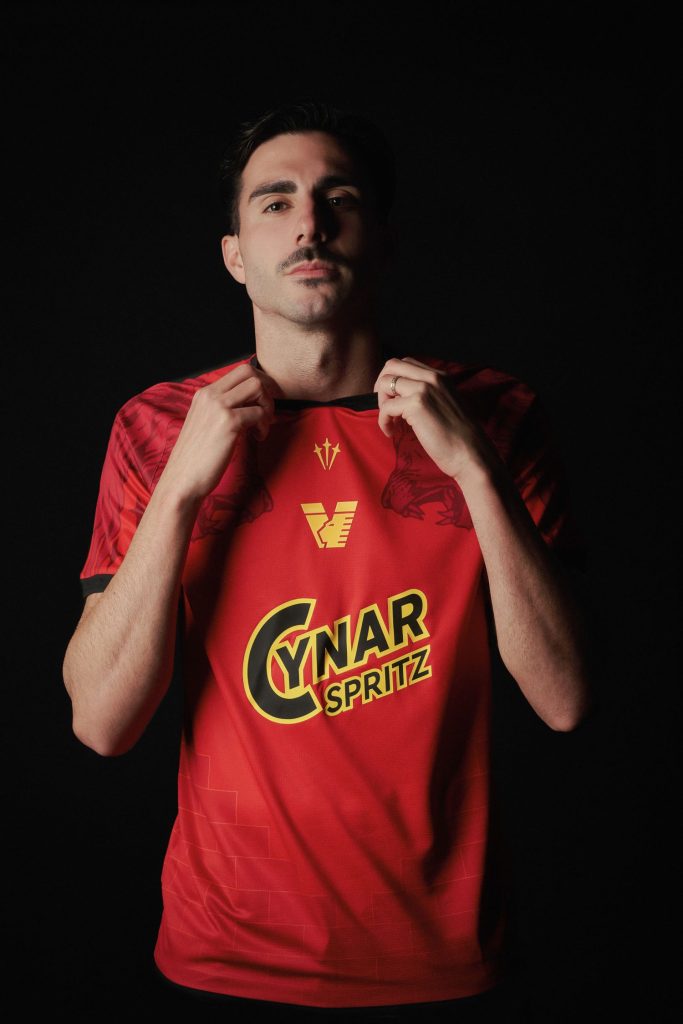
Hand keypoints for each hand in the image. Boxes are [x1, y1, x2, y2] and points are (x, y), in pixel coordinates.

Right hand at [160, 363, 275, 502]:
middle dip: (266, 389)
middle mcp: (210, 395)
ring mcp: (219, 407)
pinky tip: (258, 437)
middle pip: (249, 371)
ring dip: (267, 406)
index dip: (258, 384)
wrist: (182, 480)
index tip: (263, 402)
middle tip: (267, 411)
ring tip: (262, 425)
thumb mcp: (205, 425)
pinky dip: (264, 425)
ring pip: (257, 386)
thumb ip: (222, 410)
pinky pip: (259, 412)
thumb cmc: (196, 458)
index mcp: (203, 394)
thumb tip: (250, 404)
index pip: (238, 371)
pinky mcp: (228, 423)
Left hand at [374, 357, 489, 482]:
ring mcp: (424, 389)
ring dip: (381, 402)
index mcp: (440, 376)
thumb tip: (400, 396)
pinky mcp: (416, 404)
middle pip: (392, 365)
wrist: (470, 453)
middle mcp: (432, 377)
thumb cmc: (457, 436)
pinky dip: (383, 420)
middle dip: (381, 385)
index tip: (393, 399)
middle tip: (385, 406)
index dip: (393, 379)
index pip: (406, 363)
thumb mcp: (444, 404)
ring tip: (390, 420)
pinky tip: (391, 432)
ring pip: (385, 382)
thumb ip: (427, 395)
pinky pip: (386, 407)